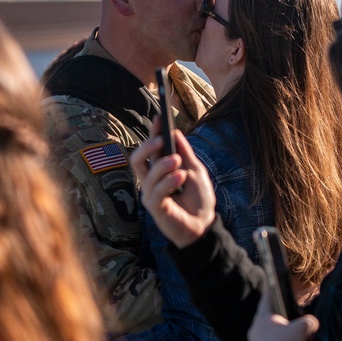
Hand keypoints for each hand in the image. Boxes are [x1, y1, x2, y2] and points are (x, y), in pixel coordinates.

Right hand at [131, 120, 216, 247]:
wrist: (204, 224)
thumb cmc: (198, 198)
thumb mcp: (195, 170)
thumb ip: (185, 153)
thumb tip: (175, 132)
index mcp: (160, 169)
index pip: (151, 148)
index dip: (153, 132)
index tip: (159, 116)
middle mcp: (152, 180)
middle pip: (138, 159)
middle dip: (147, 146)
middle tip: (160, 139)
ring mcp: (151, 193)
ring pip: (147, 173)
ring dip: (163, 164)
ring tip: (177, 161)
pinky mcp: (155, 207)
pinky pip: (156, 191)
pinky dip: (168, 181)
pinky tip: (180, 177)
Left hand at [248, 290, 318, 340]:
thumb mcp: (300, 329)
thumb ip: (308, 322)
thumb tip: (312, 323)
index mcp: (262, 319)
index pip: (267, 299)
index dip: (273, 291)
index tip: (274, 284)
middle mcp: (259, 332)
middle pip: (278, 322)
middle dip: (294, 323)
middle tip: (305, 322)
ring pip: (284, 340)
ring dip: (300, 340)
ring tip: (313, 339)